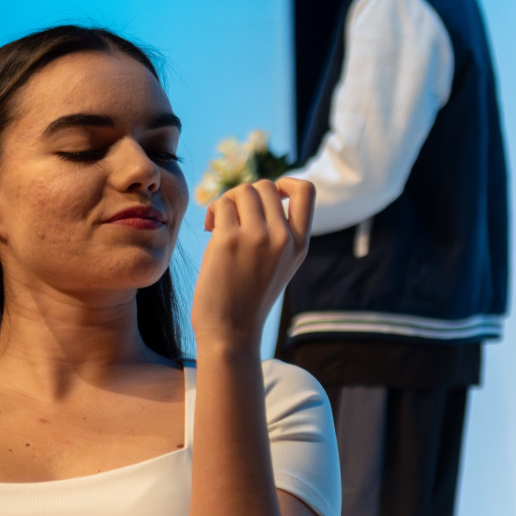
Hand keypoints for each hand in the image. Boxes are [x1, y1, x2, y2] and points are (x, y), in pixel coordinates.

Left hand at [191, 177, 314, 346]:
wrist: (230, 333)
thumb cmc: (247, 298)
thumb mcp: (278, 265)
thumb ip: (279, 233)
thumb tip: (257, 192)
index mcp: (299, 245)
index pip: (306, 191)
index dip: (285, 183)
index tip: (267, 198)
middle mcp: (283, 238)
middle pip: (266, 186)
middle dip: (245, 196)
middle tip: (231, 217)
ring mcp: (258, 238)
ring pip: (243, 190)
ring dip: (226, 202)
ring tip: (218, 223)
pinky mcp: (229, 240)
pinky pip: (220, 204)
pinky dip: (211, 212)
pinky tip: (208, 230)